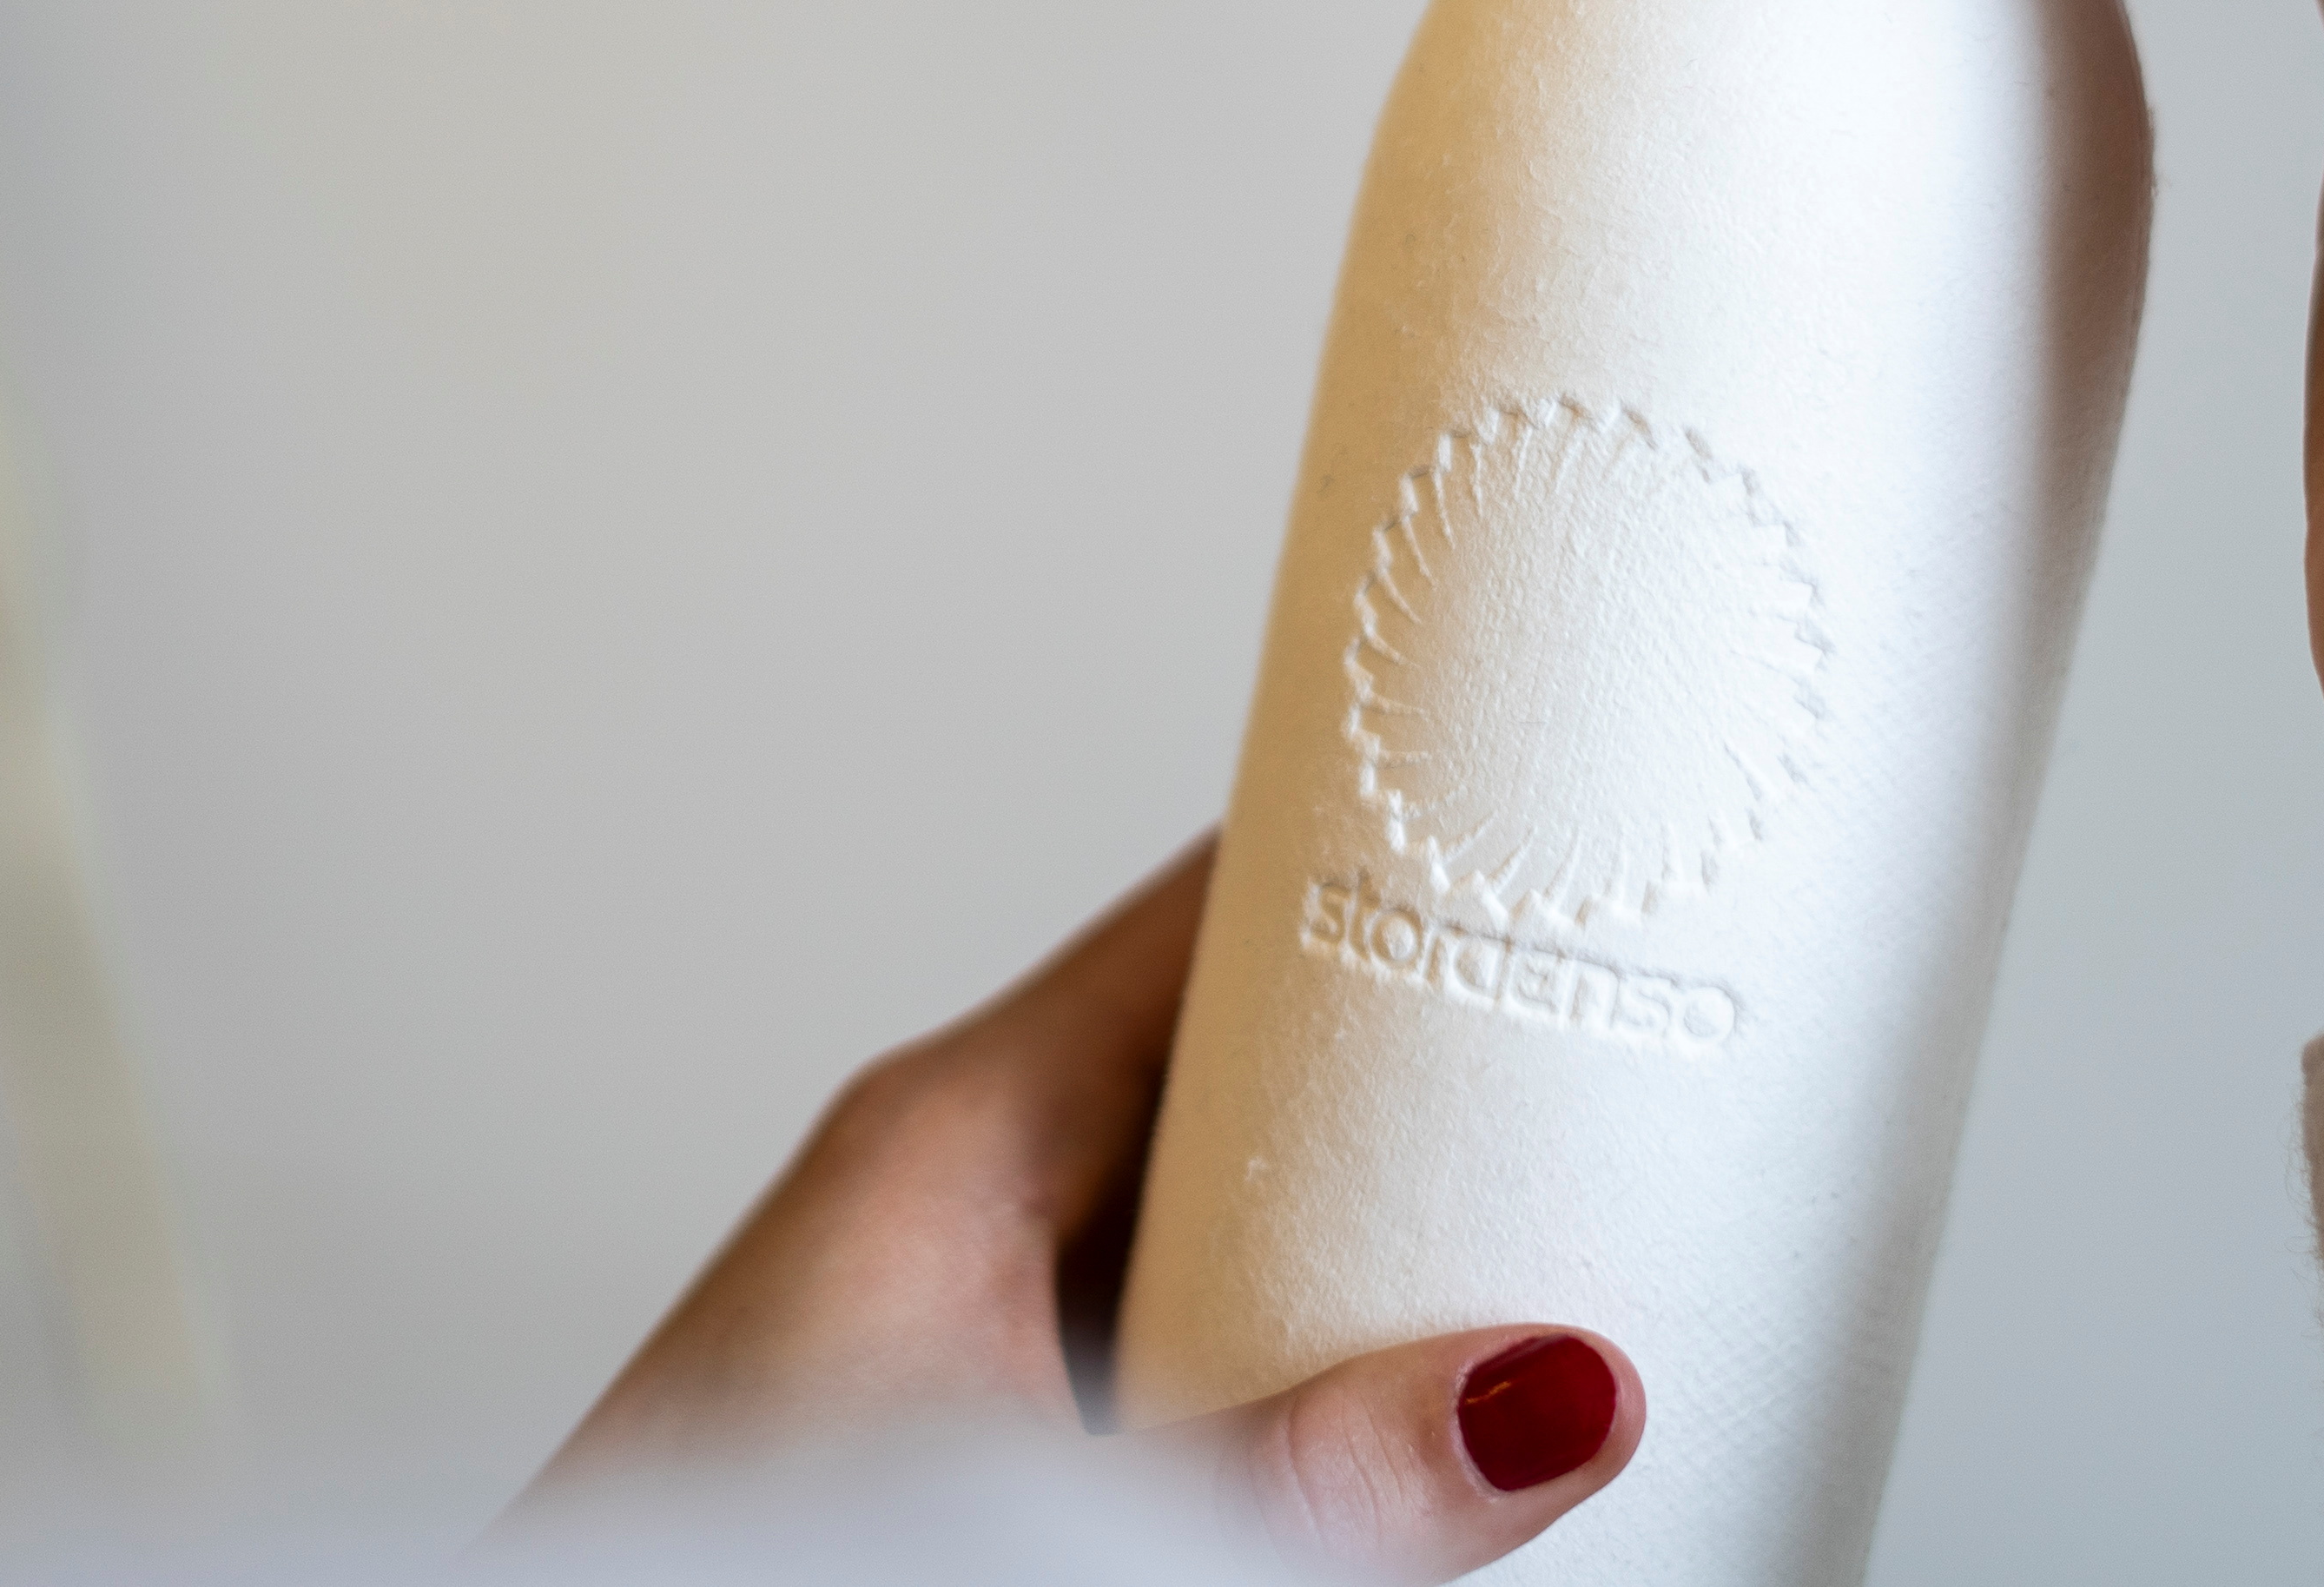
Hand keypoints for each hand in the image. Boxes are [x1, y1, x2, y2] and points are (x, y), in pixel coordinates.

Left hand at [521, 841, 1640, 1576]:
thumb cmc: (707, 1562)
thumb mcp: (1059, 1511)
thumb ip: (1308, 1476)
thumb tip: (1549, 1395)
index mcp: (953, 1128)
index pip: (1213, 905)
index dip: (1384, 849)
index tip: (1551, 811)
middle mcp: (949, 1186)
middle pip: (1237, 1058)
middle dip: (1415, 1072)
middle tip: (1616, 1050)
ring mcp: (950, 1304)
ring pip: (1212, 1203)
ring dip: (1354, 1224)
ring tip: (1549, 1225)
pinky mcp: (952, 1417)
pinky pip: (1166, 1321)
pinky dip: (1281, 1333)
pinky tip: (1385, 1401)